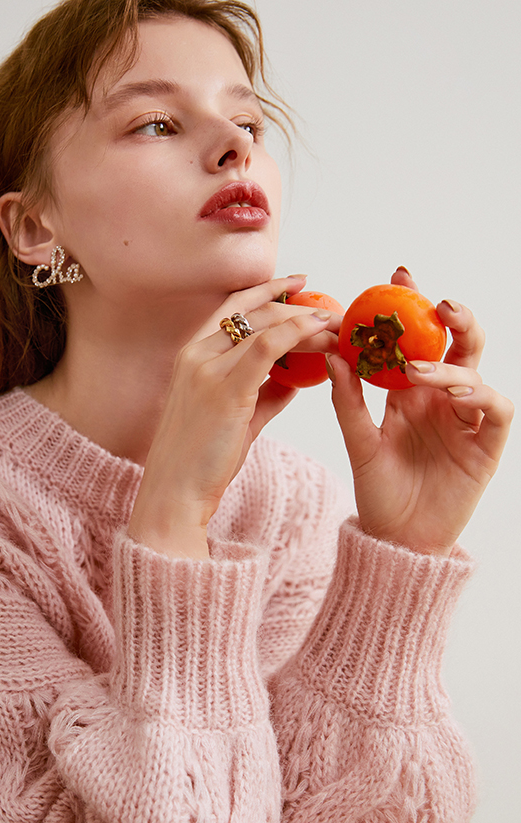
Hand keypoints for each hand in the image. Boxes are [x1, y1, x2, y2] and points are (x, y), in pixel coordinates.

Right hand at [128, 275, 339, 557]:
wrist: (174, 493)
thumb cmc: (201, 462)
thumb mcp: (234, 419)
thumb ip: (261, 395)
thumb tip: (291, 380)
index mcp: (190, 356)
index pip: (231, 308)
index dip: (267, 290)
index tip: (299, 283)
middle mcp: (195, 354)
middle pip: (252, 312)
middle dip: (296, 305)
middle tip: (332, 312)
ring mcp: (206, 369)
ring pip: (264, 326)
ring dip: (306, 322)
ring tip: (337, 328)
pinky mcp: (224, 390)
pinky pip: (267, 348)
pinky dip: (297, 334)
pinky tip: (321, 334)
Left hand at [327, 268, 513, 554]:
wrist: (396, 541)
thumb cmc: (377, 493)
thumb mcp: (358, 442)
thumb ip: (348, 400)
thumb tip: (334, 352)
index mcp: (409, 394)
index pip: (414, 341)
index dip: (412, 307)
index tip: (398, 275)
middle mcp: (440, 400)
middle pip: (457, 345)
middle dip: (453, 317)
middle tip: (435, 302)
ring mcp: (465, 420)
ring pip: (475, 371)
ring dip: (453, 362)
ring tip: (421, 368)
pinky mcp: (486, 445)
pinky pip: (495, 407)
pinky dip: (479, 393)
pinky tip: (455, 392)